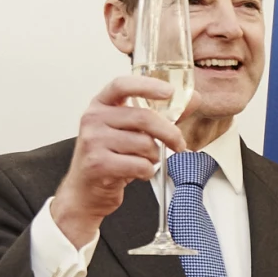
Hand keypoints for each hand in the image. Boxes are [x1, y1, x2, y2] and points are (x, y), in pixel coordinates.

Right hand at [50, 73, 185, 248]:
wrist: (85, 191)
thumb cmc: (110, 158)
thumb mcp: (131, 131)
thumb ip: (159, 114)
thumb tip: (192, 98)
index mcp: (101, 105)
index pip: (122, 85)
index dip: (147, 85)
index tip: (169, 92)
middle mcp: (93, 119)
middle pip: (144, 117)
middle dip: (170, 133)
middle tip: (179, 144)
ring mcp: (93, 141)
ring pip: (144, 144)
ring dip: (154, 156)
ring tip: (144, 161)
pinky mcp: (98, 164)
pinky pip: (140, 165)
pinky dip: (147, 172)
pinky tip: (137, 173)